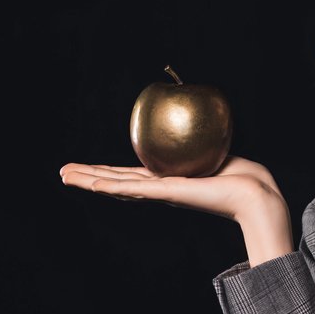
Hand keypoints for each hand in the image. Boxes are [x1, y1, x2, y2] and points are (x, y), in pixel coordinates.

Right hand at [59, 155, 284, 223]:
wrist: (253, 193)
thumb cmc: (238, 174)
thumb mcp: (210, 151)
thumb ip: (197, 142)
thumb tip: (200, 120)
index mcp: (165, 181)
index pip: (128, 175)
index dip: (105, 172)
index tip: (85, 169)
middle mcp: (158, 189)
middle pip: (114, 181)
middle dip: (87, 177)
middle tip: (62, 173)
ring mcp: (160, 192)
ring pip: (116, 186)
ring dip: (89, 180)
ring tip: (65, 176)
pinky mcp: (166, 192)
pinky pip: (133, 187)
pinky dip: (110, 186)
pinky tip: (91, 182)